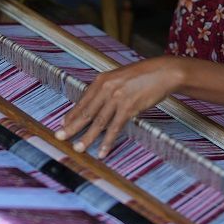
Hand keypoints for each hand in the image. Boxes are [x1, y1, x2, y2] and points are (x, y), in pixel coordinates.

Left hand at [55, 56, 185, 157]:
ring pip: (98, 122)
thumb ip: (106, 89)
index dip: (72, 114)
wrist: (162, 72)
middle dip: (72, 127)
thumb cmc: (142, 76)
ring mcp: (117, 98)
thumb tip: (95, 105)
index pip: (83, 101)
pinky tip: (102, 150)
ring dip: (87, 137)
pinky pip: (115, 128)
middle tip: (60, 137)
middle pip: (86, 112)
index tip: (63, 125)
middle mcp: (106, 88)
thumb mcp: (119, 78)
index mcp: (102, 80)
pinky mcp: (129, 107)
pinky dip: (108, 141)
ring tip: (78, 148)